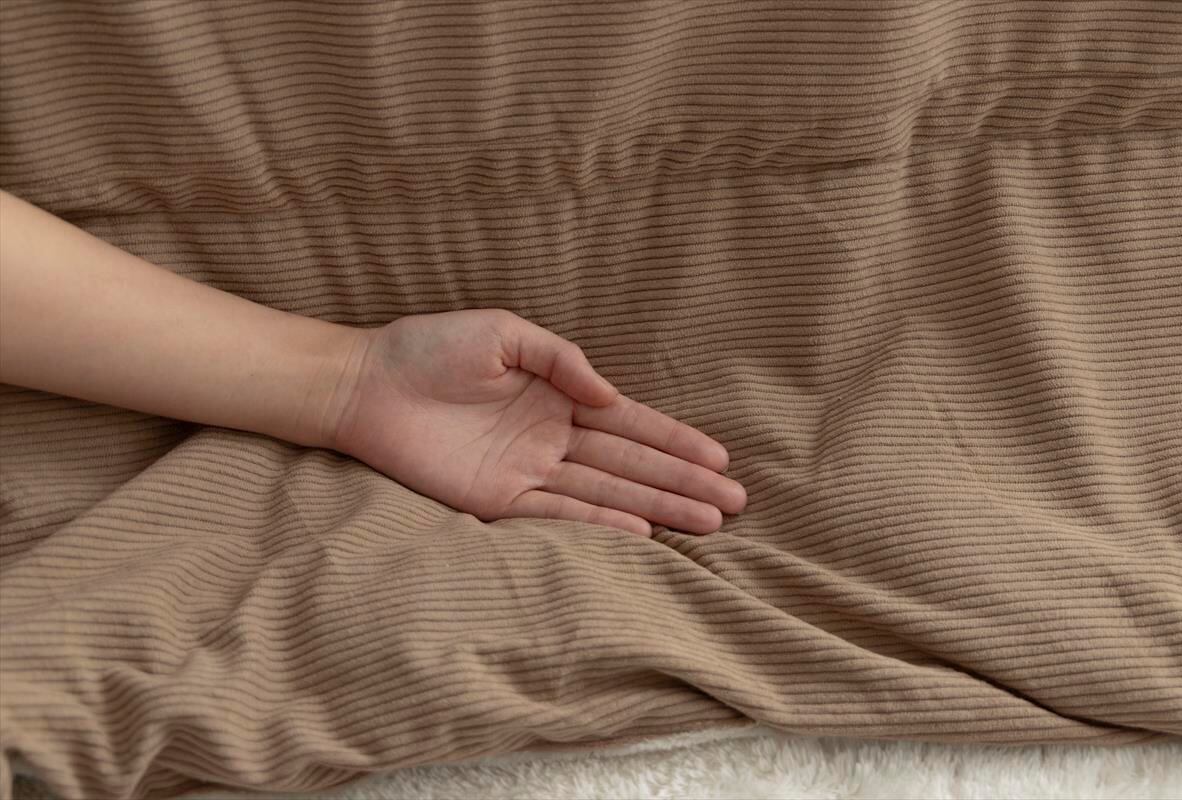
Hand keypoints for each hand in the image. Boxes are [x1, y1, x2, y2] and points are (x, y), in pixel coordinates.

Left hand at [332, 309, 746, 535]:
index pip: (630, 421)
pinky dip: (597, 525)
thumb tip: (610, 395)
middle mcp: (551, 437)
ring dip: (655, 507)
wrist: (365, 384)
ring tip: (706, 522)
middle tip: (734, 502)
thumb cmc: (428, 348)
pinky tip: (639, 533)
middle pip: (630, 462)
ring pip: (605, 492)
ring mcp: (526, 471)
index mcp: (557, 395)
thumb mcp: (503, 332)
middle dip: (681, 481)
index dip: (675, 440)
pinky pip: (555, 515)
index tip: (719, 457)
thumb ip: (561, 359)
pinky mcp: (494, 498)